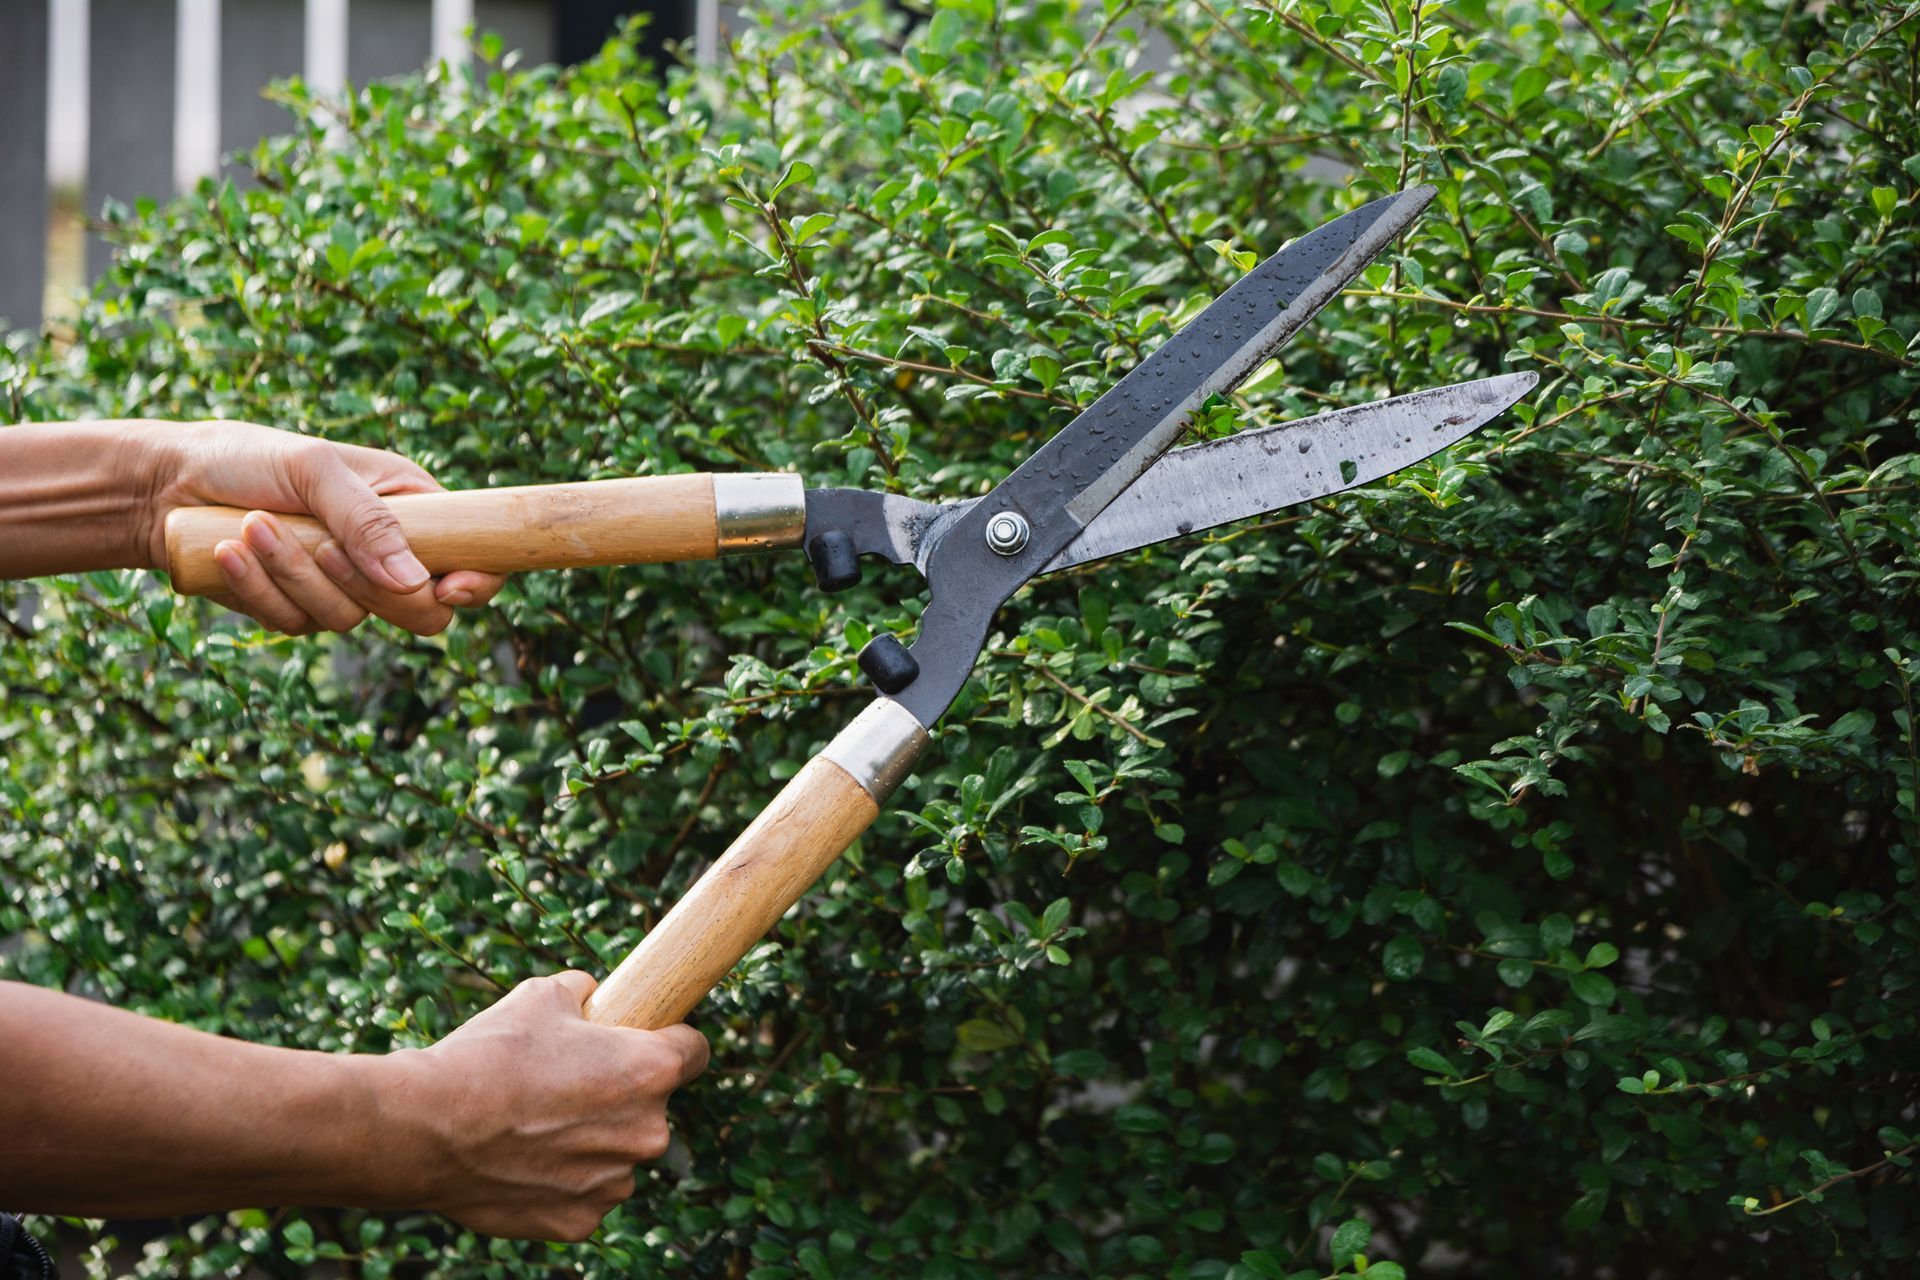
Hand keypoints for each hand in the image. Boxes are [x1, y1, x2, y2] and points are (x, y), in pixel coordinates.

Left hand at [145, 421, 505, 634]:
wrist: (166, 485)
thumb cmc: (247, 457)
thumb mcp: (314, 469)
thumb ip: (367, 522)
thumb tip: (416, 582)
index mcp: (412, 508)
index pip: (476, 555)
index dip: (477, 581)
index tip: (448, 588)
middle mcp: (386, 553)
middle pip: (420, 611)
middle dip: (366, 586)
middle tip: (324, 549)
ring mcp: (344, 587)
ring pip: (350, 620)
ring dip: (294, 576)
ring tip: (252, 527)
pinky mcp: (298, 609)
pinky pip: (296, 624)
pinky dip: (260, 590)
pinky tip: (229, 552)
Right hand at [374, 972, 707, 1241]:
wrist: (425, 1128)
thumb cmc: (487, 1055)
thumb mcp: (541, 996)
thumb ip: (584, 994)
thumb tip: (593, 994)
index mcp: (650, 1072)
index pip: (694, 1051)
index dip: (670, 1040)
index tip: (651, 1040)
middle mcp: (647, 1133)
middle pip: (650, 1109)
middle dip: (618, 1098)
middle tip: (565, 1086)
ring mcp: (614, 1184)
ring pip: (617, 1156)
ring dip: (591, 1144)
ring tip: (533, 1126)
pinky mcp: (579, 1223)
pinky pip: (584, 1196)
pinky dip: (562, 1182)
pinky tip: (521, 1163)